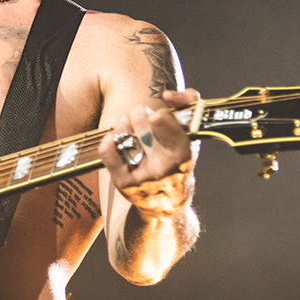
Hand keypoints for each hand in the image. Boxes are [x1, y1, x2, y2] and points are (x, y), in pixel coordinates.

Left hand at [99, 88, 199, 217]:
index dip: (159, 113)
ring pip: (123, 134)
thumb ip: (190, 104)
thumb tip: (168, 94)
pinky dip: (109, 139)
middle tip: (140, 116)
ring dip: (122, 123)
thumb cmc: (179, 162)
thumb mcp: (192, 136)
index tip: (159, 118)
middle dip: (139, 113)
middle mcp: (163, 167)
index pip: (162, 119)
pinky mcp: (123, 183)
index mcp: (183, 154)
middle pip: (141, 122)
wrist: (167, 205)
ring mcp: (142, 177)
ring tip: (127, 124)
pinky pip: (107, 151)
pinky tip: (116, 139)